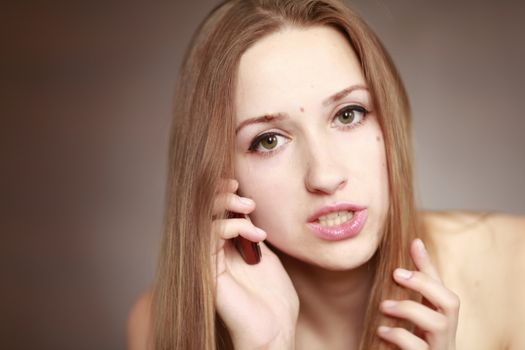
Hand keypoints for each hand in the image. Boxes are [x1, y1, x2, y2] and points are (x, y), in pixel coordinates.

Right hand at [212, 178, 298, 348]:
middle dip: (219, 193)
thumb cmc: (273, 301)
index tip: (238, 184)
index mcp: (222, 252)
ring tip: (249, 205)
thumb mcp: (265, 257)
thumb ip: (252, 236)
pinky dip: (230, 225)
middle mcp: (210, 256)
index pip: (211, 214)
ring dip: (224, 204)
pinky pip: (209, 237)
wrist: (276, 332)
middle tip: (239, 188)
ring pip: (201, 220)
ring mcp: (208, 263)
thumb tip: (247, 211)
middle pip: (200, 213)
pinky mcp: (209, 272)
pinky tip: (253, 232)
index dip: (220, 194)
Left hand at [378, 239, 459, 349]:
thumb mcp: (413, 311)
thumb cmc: (413, 341)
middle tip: (397, 274)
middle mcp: (446, 332)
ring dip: (409, 308)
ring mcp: (439, 347)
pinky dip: (399, 335)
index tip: (412, 244)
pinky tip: (382, 330)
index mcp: (442, 318)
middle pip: (451, 303)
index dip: (429, 266)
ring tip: (384, 306)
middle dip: (425, 285)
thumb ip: (415, 284)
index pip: (443, 287)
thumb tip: (415, 242)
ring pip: (438, 324)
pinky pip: (419, 347)